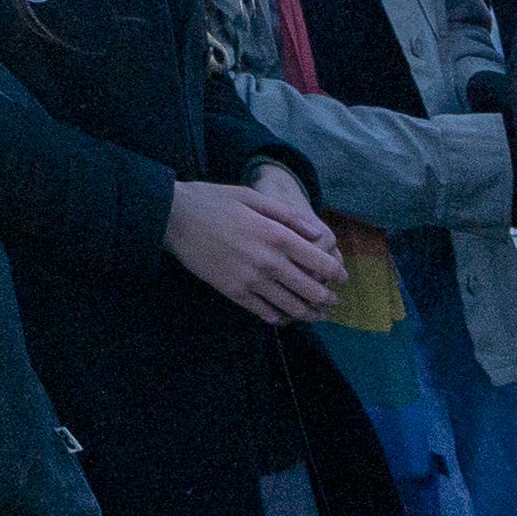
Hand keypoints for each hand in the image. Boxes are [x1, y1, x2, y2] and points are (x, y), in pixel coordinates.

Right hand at [164, 175, 347, 324]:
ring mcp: (252, 281)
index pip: (322, 263)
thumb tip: (316, 234)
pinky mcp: (234, 293)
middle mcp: (270, 262)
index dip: (337, 274)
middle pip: (311, 291)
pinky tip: (283, 316)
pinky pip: (264, 313)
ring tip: (316, 316)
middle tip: (332, 303)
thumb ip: (288, 217)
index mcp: (278, 236)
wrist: (174, 217)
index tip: (342, 279)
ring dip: (308, 314)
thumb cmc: (214, 201)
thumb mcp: (253, 198)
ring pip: (291, 307)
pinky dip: (279, 318)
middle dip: (327, 300)